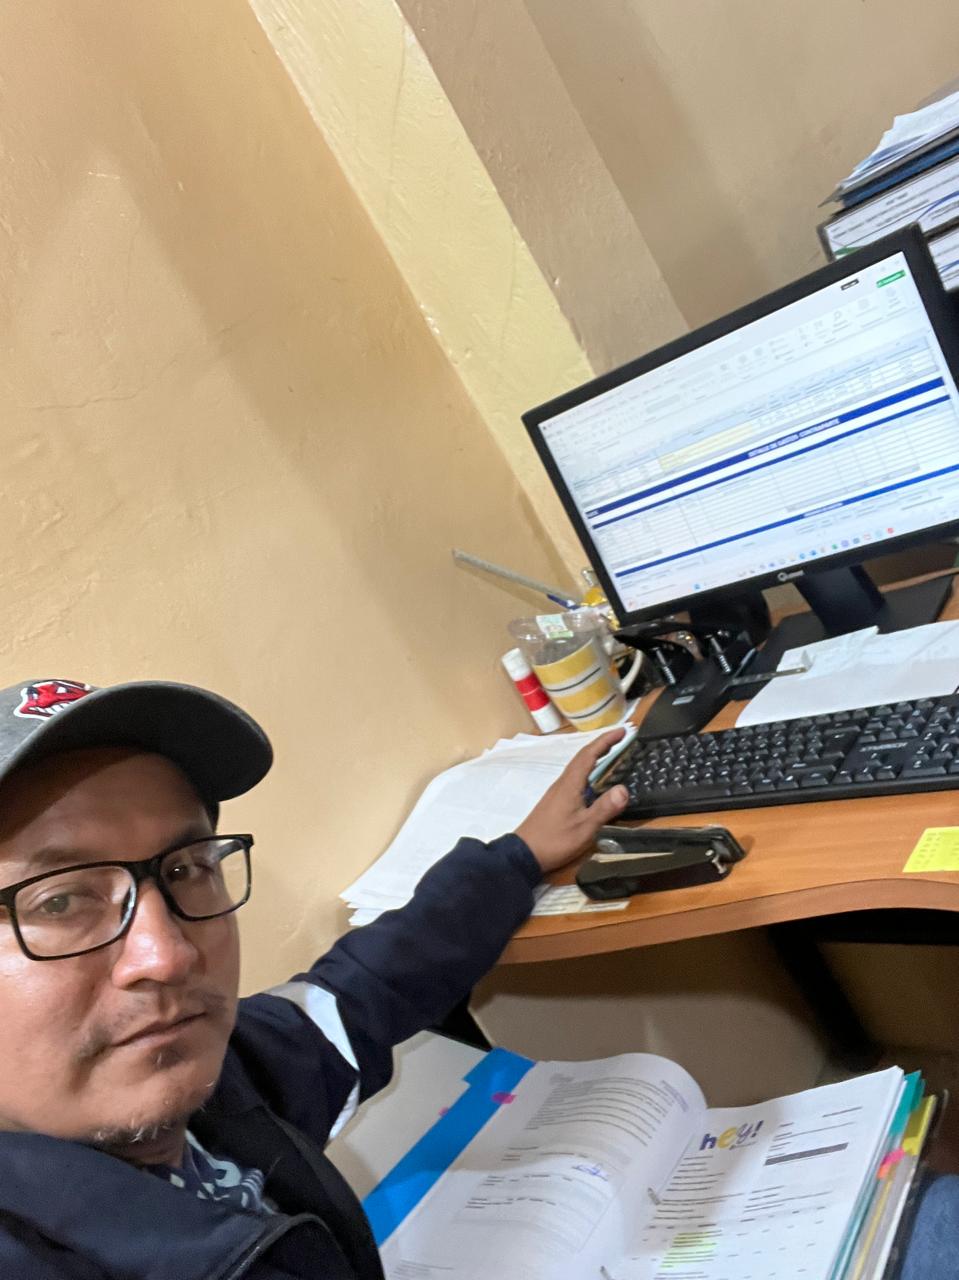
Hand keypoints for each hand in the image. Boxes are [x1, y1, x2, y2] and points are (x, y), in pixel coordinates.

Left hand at [516, 729, 629, 874]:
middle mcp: (563, 783)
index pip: (589, 755)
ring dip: (595, 757)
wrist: (524, 853)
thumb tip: (624, 788)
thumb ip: (604, 808)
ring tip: (612, 755)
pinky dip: (589, 772)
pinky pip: (575, 778)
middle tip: (620, 738)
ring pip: (578, 768)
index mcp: (570, 784)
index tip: (622, 731)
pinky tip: (595, 782)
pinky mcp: (556, 801)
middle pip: (583, 757)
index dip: (605, 741)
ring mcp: (558, 792)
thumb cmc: (555, 839)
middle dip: (602, 745)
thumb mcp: (584, 827)